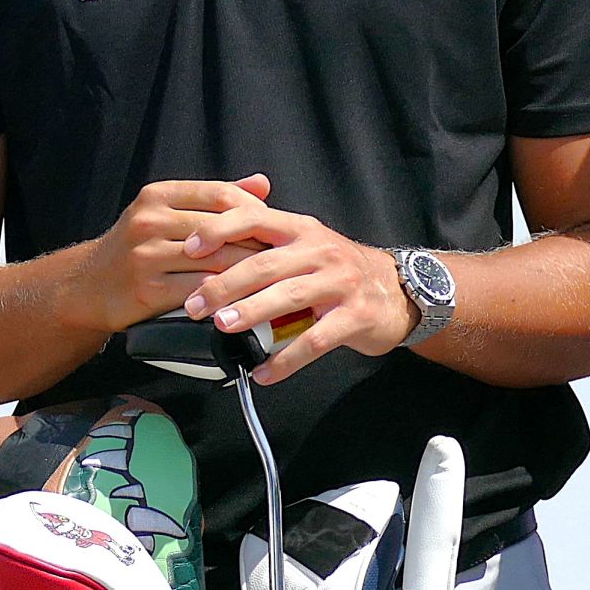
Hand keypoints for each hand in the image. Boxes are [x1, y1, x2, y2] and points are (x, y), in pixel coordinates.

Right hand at [70, 174, 269, 332]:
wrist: (88, 285)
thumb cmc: (136, 247)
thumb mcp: (166, 212)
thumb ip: (214, 198)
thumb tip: (261, 184)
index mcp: (157, 195)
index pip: (219, 194)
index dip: (253, 210)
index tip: (273, 226)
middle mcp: (149, 221)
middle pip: (221, 229)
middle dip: (256, 244)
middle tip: (282, 257)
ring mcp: (145, 256)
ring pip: (214, 261)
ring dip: (247, 273)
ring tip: (272, 279)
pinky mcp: (147, 290)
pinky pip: (199, 291)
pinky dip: (226, 296)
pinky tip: (244, 300)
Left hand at [176, 199, 413, 384]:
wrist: (398, 291)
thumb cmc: (338, 270)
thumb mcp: (305, 243)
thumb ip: (265, 242)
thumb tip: (206, 252)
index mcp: (300, 229)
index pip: (254, 217)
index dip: (219, 230)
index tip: (190, 249)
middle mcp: (320, 250)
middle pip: (264, 264)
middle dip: (224, 285)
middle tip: (194, 304)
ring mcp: (340, 283)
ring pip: (287, 298)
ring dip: (250, 314)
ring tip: (223, 328)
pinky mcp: (355, 317)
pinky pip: (314, 341)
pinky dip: (285, 360)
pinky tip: (263, 372)